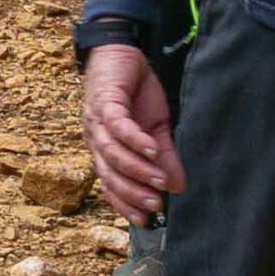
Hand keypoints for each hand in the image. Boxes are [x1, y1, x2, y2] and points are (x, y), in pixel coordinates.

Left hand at [83, 44, 180, 223]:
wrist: (122, 54)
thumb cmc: (136, 95)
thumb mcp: (156, 130)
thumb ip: (164, 157)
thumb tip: (179, 187)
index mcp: (105, 149)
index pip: (110, 184)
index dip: (125, 203)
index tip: (145, 221)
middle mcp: (95, 138)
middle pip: (108, 173)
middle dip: (132, 192)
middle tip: (156, 205)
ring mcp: (97, 120)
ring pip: (112, 152)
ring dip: (136, 168)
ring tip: (160, 180)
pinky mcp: (105, 101)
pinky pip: (118, 124)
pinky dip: (135, 138)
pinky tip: (152, 147)